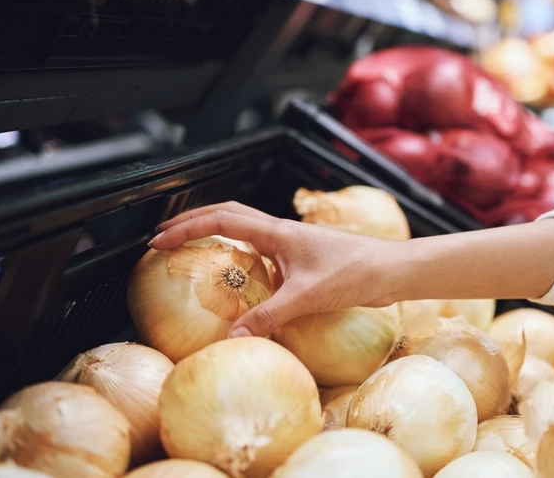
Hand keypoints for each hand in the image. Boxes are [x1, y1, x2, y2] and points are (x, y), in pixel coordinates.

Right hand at [149, 202, 398, 337]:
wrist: (393, 270)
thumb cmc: (356, 273)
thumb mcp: (307, 297)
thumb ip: (268, 317)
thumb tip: (233, 337)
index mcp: (278, 233)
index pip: (222, 219)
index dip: (187, 227)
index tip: (160, 240)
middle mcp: (282, 234)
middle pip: (229, 215)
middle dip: (193, 222)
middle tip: (165, 237)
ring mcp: (293, 246)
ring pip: (246, 231)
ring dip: (217, 236)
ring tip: (194, 253)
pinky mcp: (304, 261)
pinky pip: (264, 253)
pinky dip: (242, 259)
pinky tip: (241, 283)